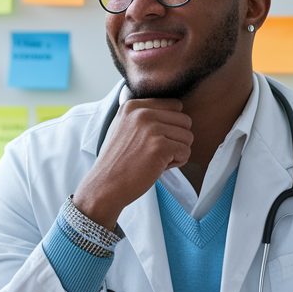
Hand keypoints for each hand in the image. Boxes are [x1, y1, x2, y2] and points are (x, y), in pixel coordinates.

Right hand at [72, 99, 191, 228]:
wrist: (104, 186)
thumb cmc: (117, 161)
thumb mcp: (123, 126)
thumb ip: (144, 115)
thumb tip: (175, 110)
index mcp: (133, 105)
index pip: (175, 105)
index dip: (171, 125)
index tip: (154, 140)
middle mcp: (142, 112)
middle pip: (185, 120)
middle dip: (177, 139)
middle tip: (157, 152)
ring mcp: (151, 128)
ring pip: (188, 136)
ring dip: (177, 152)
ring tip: (156, 160)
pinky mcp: (160, 146)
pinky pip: (186, 151)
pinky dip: (177, 163)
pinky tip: (158, 167)